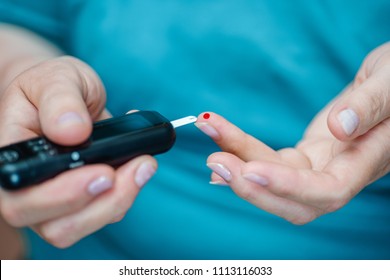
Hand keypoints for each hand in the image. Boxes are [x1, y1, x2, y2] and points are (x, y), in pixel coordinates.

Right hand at [0, 56, 156, 246]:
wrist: (66, 96)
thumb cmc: (52, 87)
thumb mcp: (55, 78)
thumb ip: (60, 100)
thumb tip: (72, 131)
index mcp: (12, 158)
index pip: (21, 196)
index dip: (61, 196)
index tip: (103, 172)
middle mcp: (29, 189)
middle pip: (55, 226)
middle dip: (103, 203)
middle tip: (138, 166)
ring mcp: (55, 200)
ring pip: (82, 227)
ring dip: (120, 200)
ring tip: (144, 163)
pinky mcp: (82, 200)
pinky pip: (105, 212)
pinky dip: (128, 191)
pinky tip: (138, 161)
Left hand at [196, 42, 389, 224]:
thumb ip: (370, 106)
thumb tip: (339, 127)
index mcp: (368, 160)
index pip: (328, 190)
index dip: (288, 187)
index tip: (249, 171)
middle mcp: (341, 172)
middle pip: (292, 199)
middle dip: (251, 186)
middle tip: (214, 160)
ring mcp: (320, 166)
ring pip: (275, 176)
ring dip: (238, 161)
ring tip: (209, 132)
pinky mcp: (305, 157)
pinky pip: (271, 163)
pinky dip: (244, 155)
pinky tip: (220, 150)